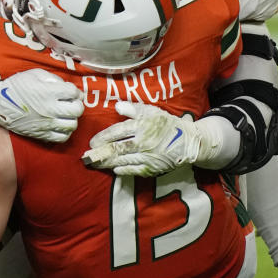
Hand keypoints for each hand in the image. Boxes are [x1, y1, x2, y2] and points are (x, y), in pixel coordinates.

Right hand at [0, 69, 83, 142]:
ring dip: (72, 118)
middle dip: (77, 104)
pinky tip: (60, 124)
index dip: (75, 91)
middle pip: (77, 110)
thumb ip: (53, 78)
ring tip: (66, 114)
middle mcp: (49, 109)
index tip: (70, 91)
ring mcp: (46, 124)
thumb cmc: (16, 87)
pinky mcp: (42, 134)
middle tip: (71, 102)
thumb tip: (67, 86)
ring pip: (72, 125)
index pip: (73, 92)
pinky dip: (65, 131)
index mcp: (48, 92)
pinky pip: (62, 137)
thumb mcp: (34, 74)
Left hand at [82, 101, 204, 176]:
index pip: (118, 131)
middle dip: (101, 153)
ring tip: (97, 163)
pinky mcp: (152, 168)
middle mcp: (143, 142)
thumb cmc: (167, 125)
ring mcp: (148, 157)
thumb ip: (134, 108)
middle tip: (89, 155)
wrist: (188, 142)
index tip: (92, 142)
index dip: (103, 137)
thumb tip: (117, 106)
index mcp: (143, 126)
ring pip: (123, 160)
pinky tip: (114, 170)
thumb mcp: (153, 111)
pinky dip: (123, 170)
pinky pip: (134, 170)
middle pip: (117, 148)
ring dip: (108, 162)